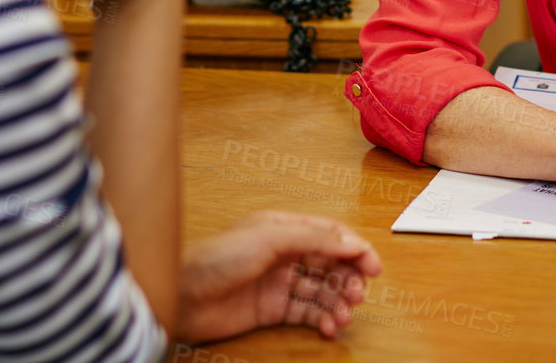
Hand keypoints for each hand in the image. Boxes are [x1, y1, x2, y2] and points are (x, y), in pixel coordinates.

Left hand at [176, 211, 382, 343]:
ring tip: (342, 316)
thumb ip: (313, 240)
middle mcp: (285, 253)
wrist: (183, 295)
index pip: (330, 235)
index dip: (354, 249)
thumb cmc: (218, 258)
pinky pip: (306, 312)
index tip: (372, 267)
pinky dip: (322, 319)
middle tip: (357, 295)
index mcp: (285, 228)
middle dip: (349, 279)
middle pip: (330, 264)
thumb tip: (352, 244)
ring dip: (337, 302)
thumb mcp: (269, 238)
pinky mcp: (273, 309)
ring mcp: (280, 282)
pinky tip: (329, 326)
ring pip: (321, 291)